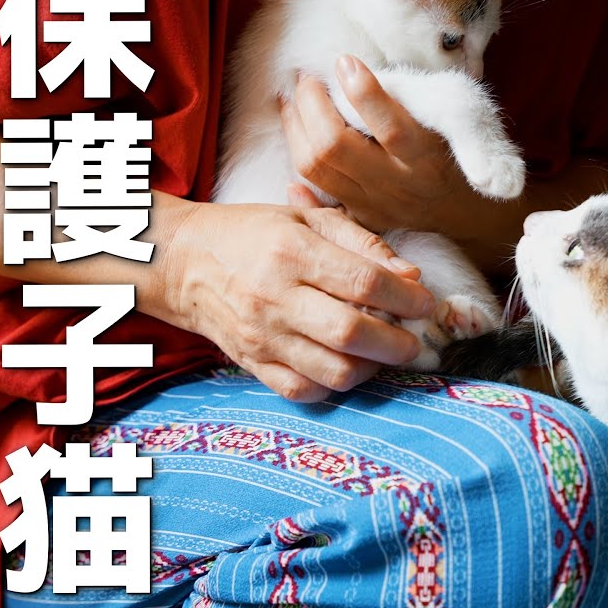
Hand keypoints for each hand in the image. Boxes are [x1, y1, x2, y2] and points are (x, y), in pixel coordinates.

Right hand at [160, 199, 434, 401]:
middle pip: (350, 333)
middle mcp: (275, 297)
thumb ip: (363, 243)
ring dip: (371, 368)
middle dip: (396, 342)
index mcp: (292, 251)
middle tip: (413, 340)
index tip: (424, 303)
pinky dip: (335, 385)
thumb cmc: (254, 234)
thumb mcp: (307, 217)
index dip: (405, 297)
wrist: (183, 261)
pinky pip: (303, 391)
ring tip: (381, 353)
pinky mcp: (252, 364)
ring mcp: (262, 336)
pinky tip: (347, 365)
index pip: (363, 281)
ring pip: (332, 370)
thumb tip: (411, 276)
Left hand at [281, 57, 487, 235]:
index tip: (344, 61)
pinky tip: (294, 131)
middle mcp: (400, 186)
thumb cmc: (455, 147)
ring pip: (315, 166)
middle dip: (310, 104)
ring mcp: (376, 205)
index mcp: (427, 157)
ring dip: (294, 126)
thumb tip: (351, 68)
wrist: (466, 210)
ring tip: (292, 98)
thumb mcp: (452, 114)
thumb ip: (407, 94)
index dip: (362, 92)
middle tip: (307, 78)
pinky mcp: (361, 217)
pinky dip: (298, 157)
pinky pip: (314, 191)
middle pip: (334, 147)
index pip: (390, 128)